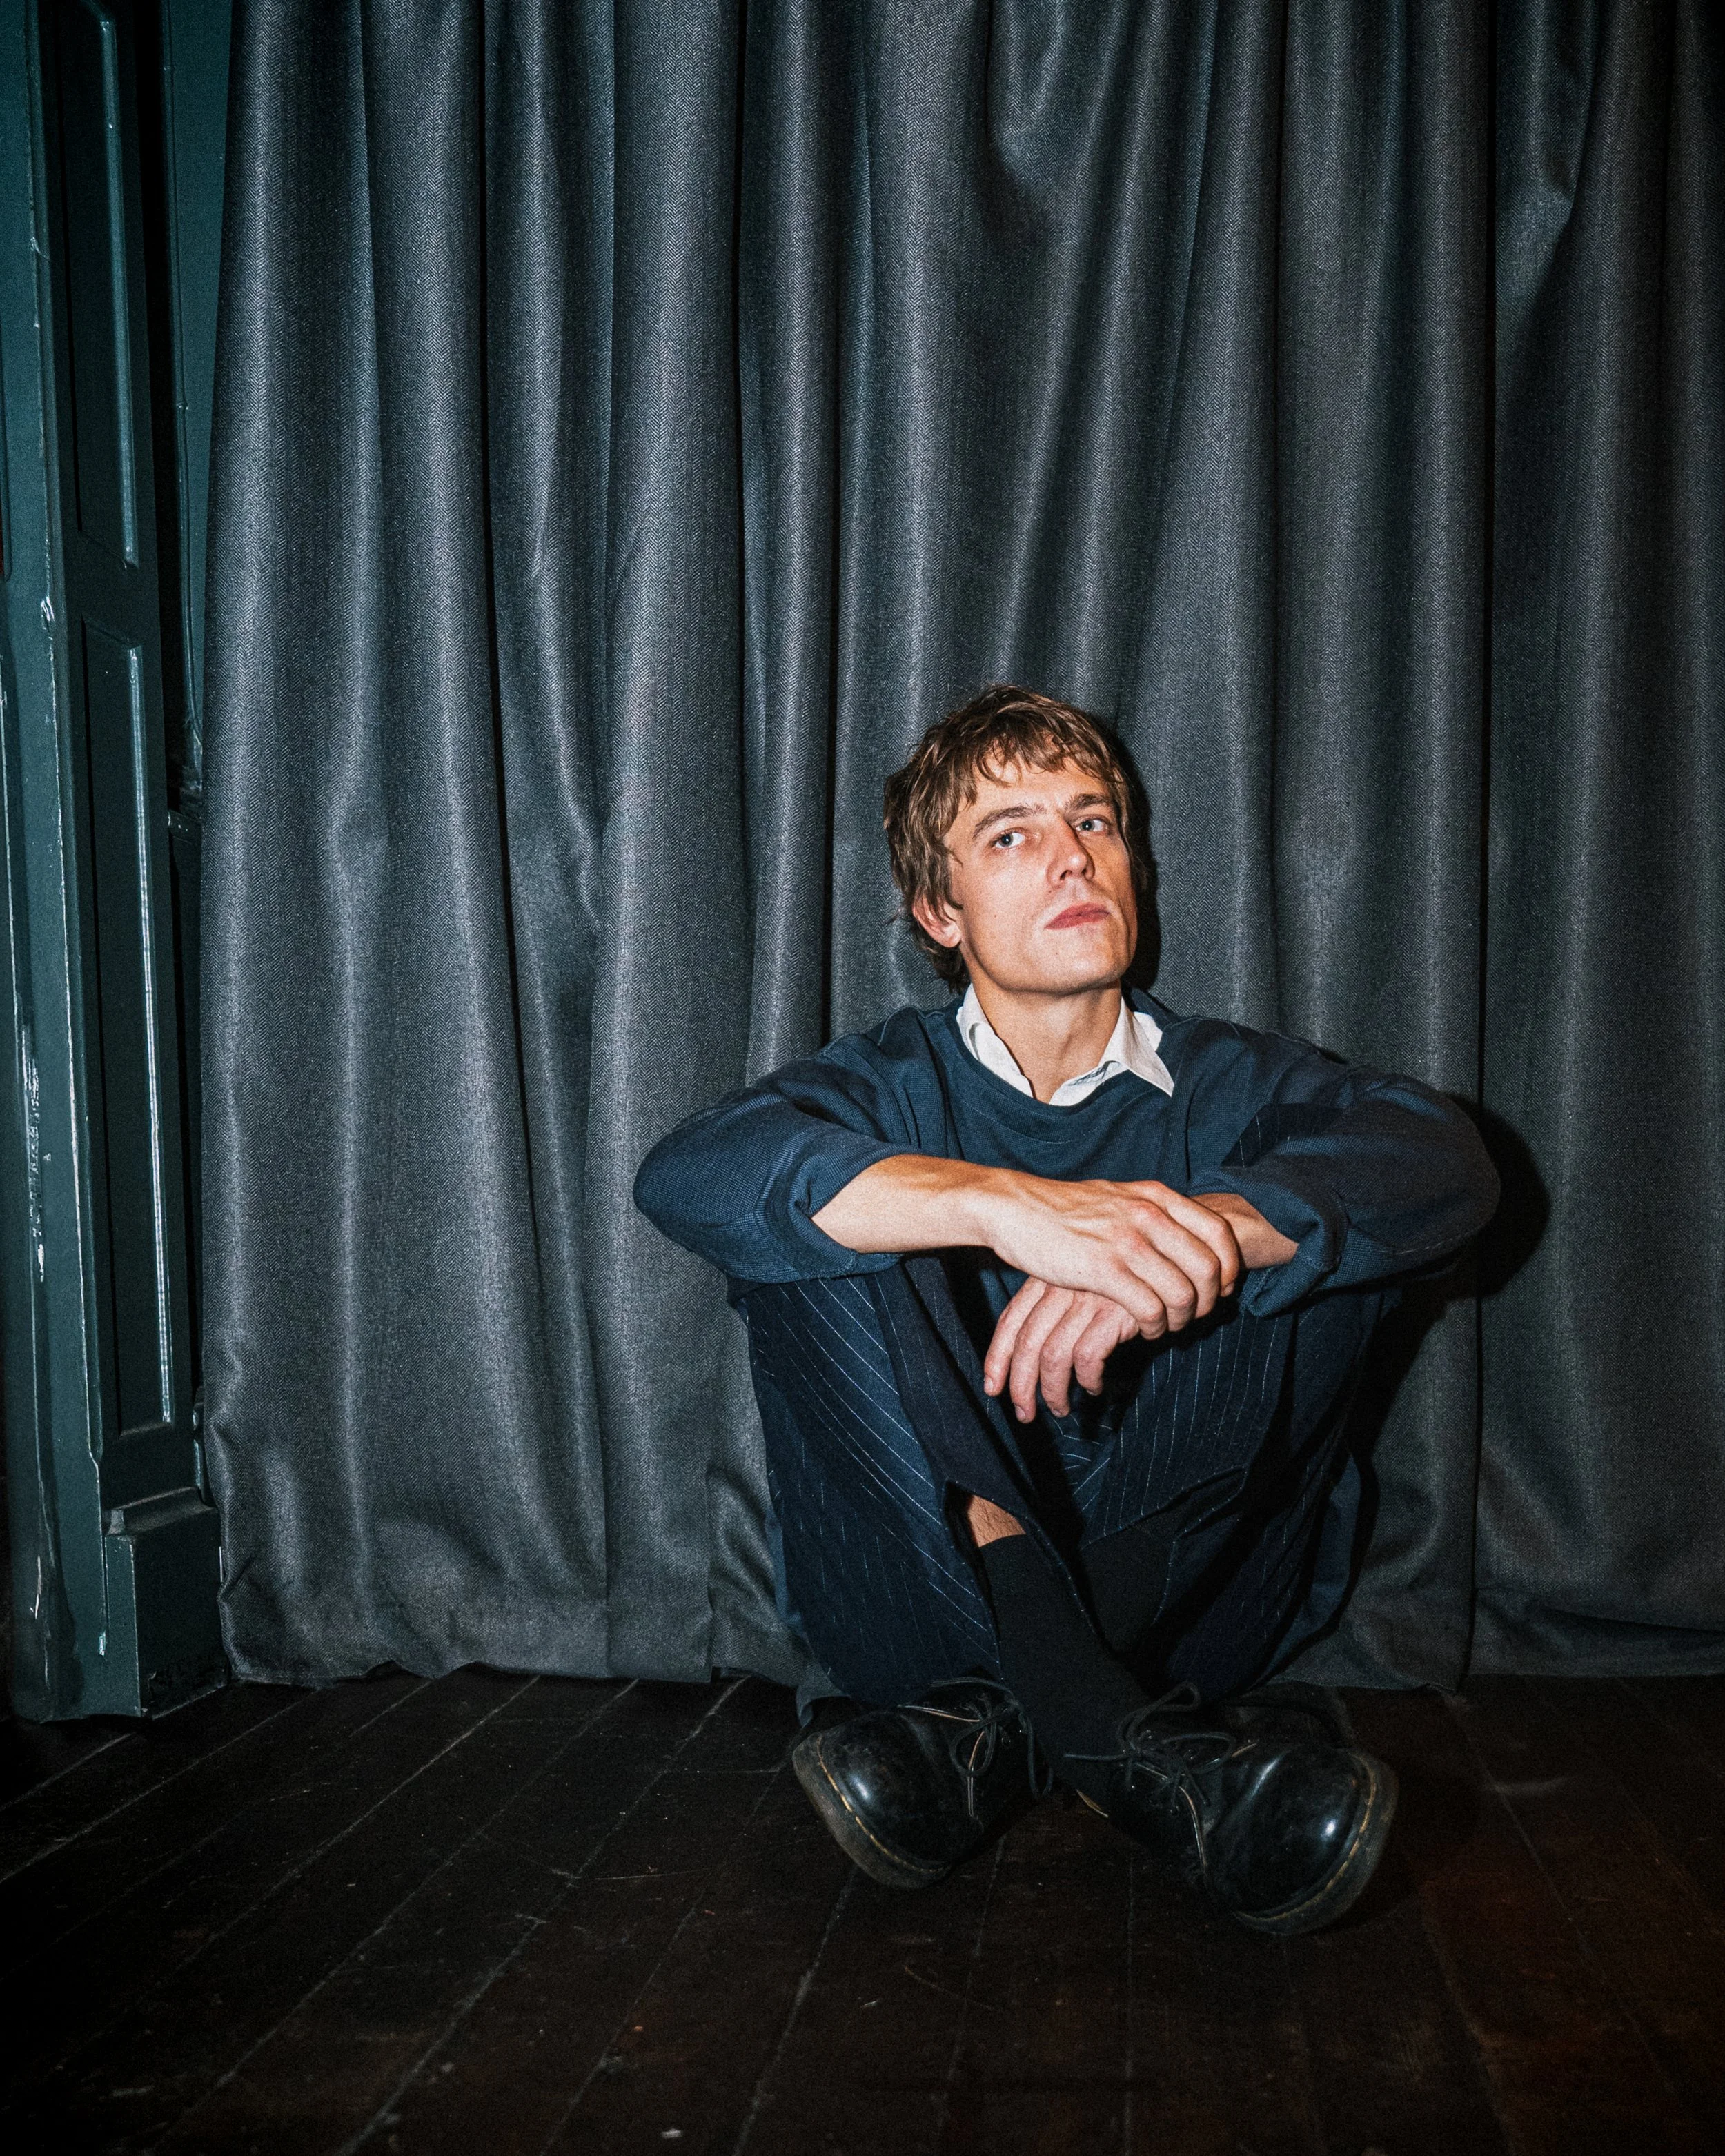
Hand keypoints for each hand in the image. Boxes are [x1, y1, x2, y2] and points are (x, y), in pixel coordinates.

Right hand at [971, 1175, 1243, 1335]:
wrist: (1014, 1209)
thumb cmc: (1062, 1209)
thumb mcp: (1117, 1197)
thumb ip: (1151, 1212)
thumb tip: (1184, 1235)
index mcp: (1155, 1196)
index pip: (1217, 1233)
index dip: (1229, 1267)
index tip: (1220, 1288)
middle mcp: (1148, 1215)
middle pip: (1209, 1268)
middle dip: (1209, 1301)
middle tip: (1195, 1315)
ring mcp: (1127, 1242)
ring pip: (1183, 1294)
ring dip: (1182, 1319)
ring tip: (1167, 1326)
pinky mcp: (1103, 1270)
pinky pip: (1150, 1309)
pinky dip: (1155, 1327)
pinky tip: (1145, 1330)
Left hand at [983, 1278, 1142, 1420]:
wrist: (1175, 1248)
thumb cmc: (1128, 1270)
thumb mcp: (1086, 1279)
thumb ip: (1062, 1305)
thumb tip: (1040, 1355)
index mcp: (1048, 1276)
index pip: (1012, 1321)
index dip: (997, 1358)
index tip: (992, 1387)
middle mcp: (1063, 1285)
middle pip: (1027, 1343)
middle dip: (1020, 1384)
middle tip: (1023, 1413)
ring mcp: (1088, 1297)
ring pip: (1053, 1356)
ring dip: (1053, 1391)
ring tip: (1059, 1411)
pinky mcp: (1115, 1311)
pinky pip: (1089, 1357)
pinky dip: (1088, 1380)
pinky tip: (1096, 1389)